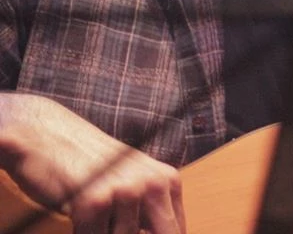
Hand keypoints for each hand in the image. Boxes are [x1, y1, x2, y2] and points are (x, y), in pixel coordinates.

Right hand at [0, 93, 184, 233]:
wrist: (46, 136)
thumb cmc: (88, 165)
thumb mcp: (131, 184)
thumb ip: (150, 212)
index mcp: (167, 181)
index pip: (176, 230)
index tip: (139, 233)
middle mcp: (153, 184)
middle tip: (110, 226)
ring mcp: (125, 192)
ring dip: (104, 233)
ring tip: (94, 219)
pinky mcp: (94, 202)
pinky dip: (84, 233)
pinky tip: (79, 219)